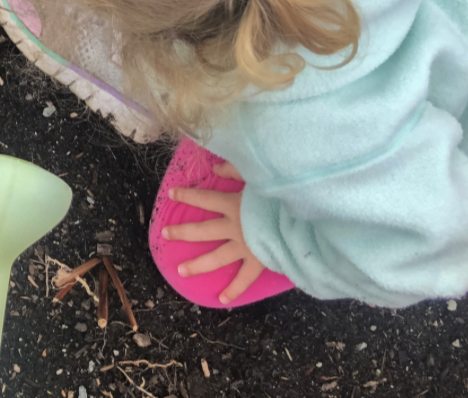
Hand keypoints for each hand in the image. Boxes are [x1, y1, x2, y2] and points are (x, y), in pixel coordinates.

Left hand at [161, 162, 266, 304]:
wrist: (302, 217)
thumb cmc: (280, 194)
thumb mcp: (256, 176)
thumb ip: (235, 171)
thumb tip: (215, 168)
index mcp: (232, 204)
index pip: (203, 199)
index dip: (186, 195)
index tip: (171, 194)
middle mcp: (233, 227)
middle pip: (202, 230)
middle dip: (182, 232)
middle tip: (165, 234)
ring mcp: (244, 247)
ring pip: (216, 258)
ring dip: (197, 265)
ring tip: (180, 271)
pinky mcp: (258, 261)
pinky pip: (244, 279)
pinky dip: (234, 290)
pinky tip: (222, 299)